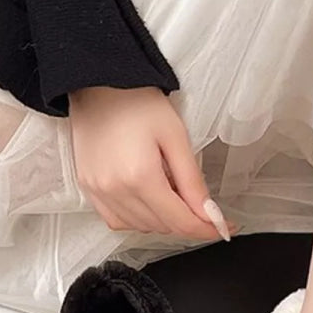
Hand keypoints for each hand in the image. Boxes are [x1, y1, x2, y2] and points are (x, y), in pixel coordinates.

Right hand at [69, 86, 229, 239]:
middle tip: (196, 197)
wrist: (96, 84)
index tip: (224, 228)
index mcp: (141, 177)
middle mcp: (116, 191)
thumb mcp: (175, 136)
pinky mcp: (88, 191)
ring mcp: (99, 193)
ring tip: (169, 190)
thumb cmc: (136, 101)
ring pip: (141, 228)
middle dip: (185, 219)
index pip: (181, 221)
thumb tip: (209, 214)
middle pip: (163, 227)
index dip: (206, 228)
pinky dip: (138, 219)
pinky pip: (118, 222)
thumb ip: (192, 181)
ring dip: (162, 219)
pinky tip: (146, 200)